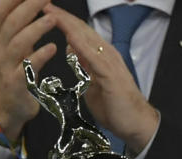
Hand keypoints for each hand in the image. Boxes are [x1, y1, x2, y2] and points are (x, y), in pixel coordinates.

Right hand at [0, 0, 57, 140]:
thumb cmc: (15, 72)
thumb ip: (21, 27)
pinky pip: (27, 67)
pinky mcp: (16, 83)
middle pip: (11, 22)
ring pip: (17, 42)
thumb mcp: (15, 47)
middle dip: (28, 7)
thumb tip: (31, 3)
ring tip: (53, 18)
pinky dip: (39, 56)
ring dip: (35, 29)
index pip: (2, 10)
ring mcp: (6, 65)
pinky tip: (53, 48)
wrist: (8, 107)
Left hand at [41, 4, 158, 151]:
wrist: (137, 125)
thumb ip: (84, 66)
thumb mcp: (93, 84)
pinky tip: (68, 34)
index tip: (47, 12)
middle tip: (44, 3)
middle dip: (62, 16)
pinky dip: (80, 43)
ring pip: (86, 38)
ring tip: (50, 12)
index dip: (64, 22)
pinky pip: (92, 56)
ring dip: (67, 24)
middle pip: (82, 30)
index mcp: (103, 58)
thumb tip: (73, 51)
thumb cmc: (117, 108)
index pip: (81, 34)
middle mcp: (108, 55)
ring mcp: (111, 63)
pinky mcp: (111, 75)